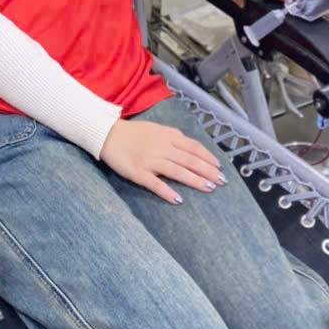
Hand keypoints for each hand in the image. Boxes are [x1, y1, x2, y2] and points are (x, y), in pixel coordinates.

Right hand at [99, 118, 224, 203]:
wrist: (106, 134)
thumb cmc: (132, 132)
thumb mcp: (155, 128)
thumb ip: (172, 136)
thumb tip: (189, 146)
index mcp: (167, 136)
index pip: (193, 147)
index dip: (208, 157)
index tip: (219, 167)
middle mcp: (161, 147)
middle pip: (190, 160)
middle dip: (208, 171)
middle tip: (222, 182)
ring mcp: (150, 160)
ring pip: (177, 171)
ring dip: (195, 180)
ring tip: (209, 189)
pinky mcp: (138, 172)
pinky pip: (155, 184)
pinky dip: (167, 192)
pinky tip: (178, 200)